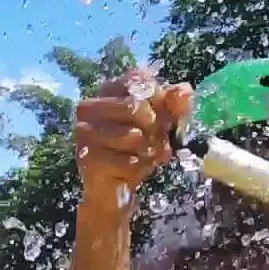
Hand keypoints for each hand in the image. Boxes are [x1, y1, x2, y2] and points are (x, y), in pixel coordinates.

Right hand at [72, 71, 193, 201]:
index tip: (163, 114)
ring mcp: (84, 132)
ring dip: (150, 150)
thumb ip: (175, 104)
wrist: (115, 189)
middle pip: (135, 106)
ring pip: (133, 136)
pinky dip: (139, 168)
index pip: (138, 79)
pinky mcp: (86, 158)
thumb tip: (184, 90)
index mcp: (107, 90)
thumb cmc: (137, 149)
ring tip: (148, 155)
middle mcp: (89, 107)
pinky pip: (127, 161)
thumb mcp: (162, 123)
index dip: (159, 98)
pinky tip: (136, 170)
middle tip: (158, 140)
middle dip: (155, 127)